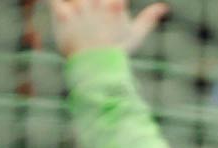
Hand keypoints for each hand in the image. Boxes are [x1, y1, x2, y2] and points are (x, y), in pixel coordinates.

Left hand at [51, 0, 169, 55]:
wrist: (97, 70)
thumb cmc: (117, 51)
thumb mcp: (135, 35)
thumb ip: (148, 18)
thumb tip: (164, 7)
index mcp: (115, 5)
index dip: (111, 2)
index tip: (109, 6)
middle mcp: (97, 4)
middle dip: (89, 2)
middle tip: (91, 14)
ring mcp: (79, 9)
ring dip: (73, 4)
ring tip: (80, 20)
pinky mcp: (62, 16)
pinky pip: (53, 1)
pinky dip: (55, 4)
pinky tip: (60, 11)